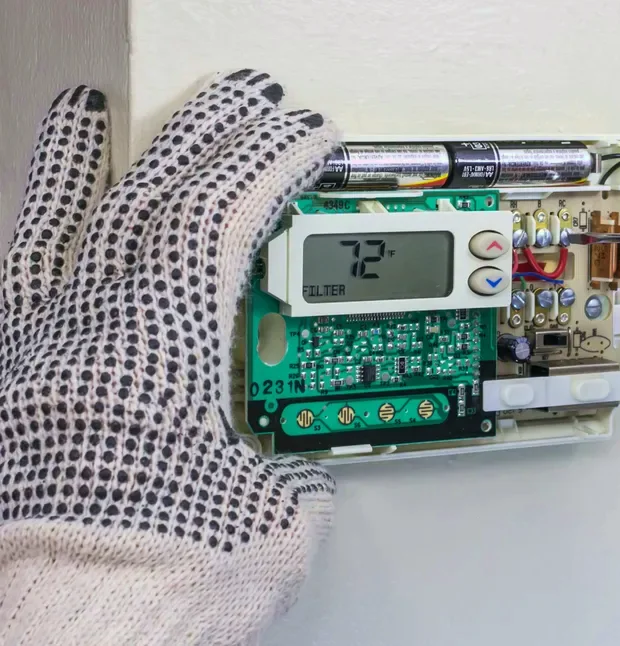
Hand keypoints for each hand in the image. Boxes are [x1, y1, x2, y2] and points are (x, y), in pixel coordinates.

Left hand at [0, 70, 337, 643]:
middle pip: (148, 198)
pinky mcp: (3, 394)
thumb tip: (280, 483)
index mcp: (160, 353)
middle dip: (203, 133)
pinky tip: (31, 233)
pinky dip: (26, 250)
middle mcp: (85, 336)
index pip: (218, 217)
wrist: (59, 632)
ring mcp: (32, 358)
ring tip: (86, 112)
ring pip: (52, 230)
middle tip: (239, 97)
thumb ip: (280, 477)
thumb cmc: (153, 580)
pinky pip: (11, 294)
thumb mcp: (266, 522)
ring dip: (79, 161)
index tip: (300, 131)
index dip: (264, 159)